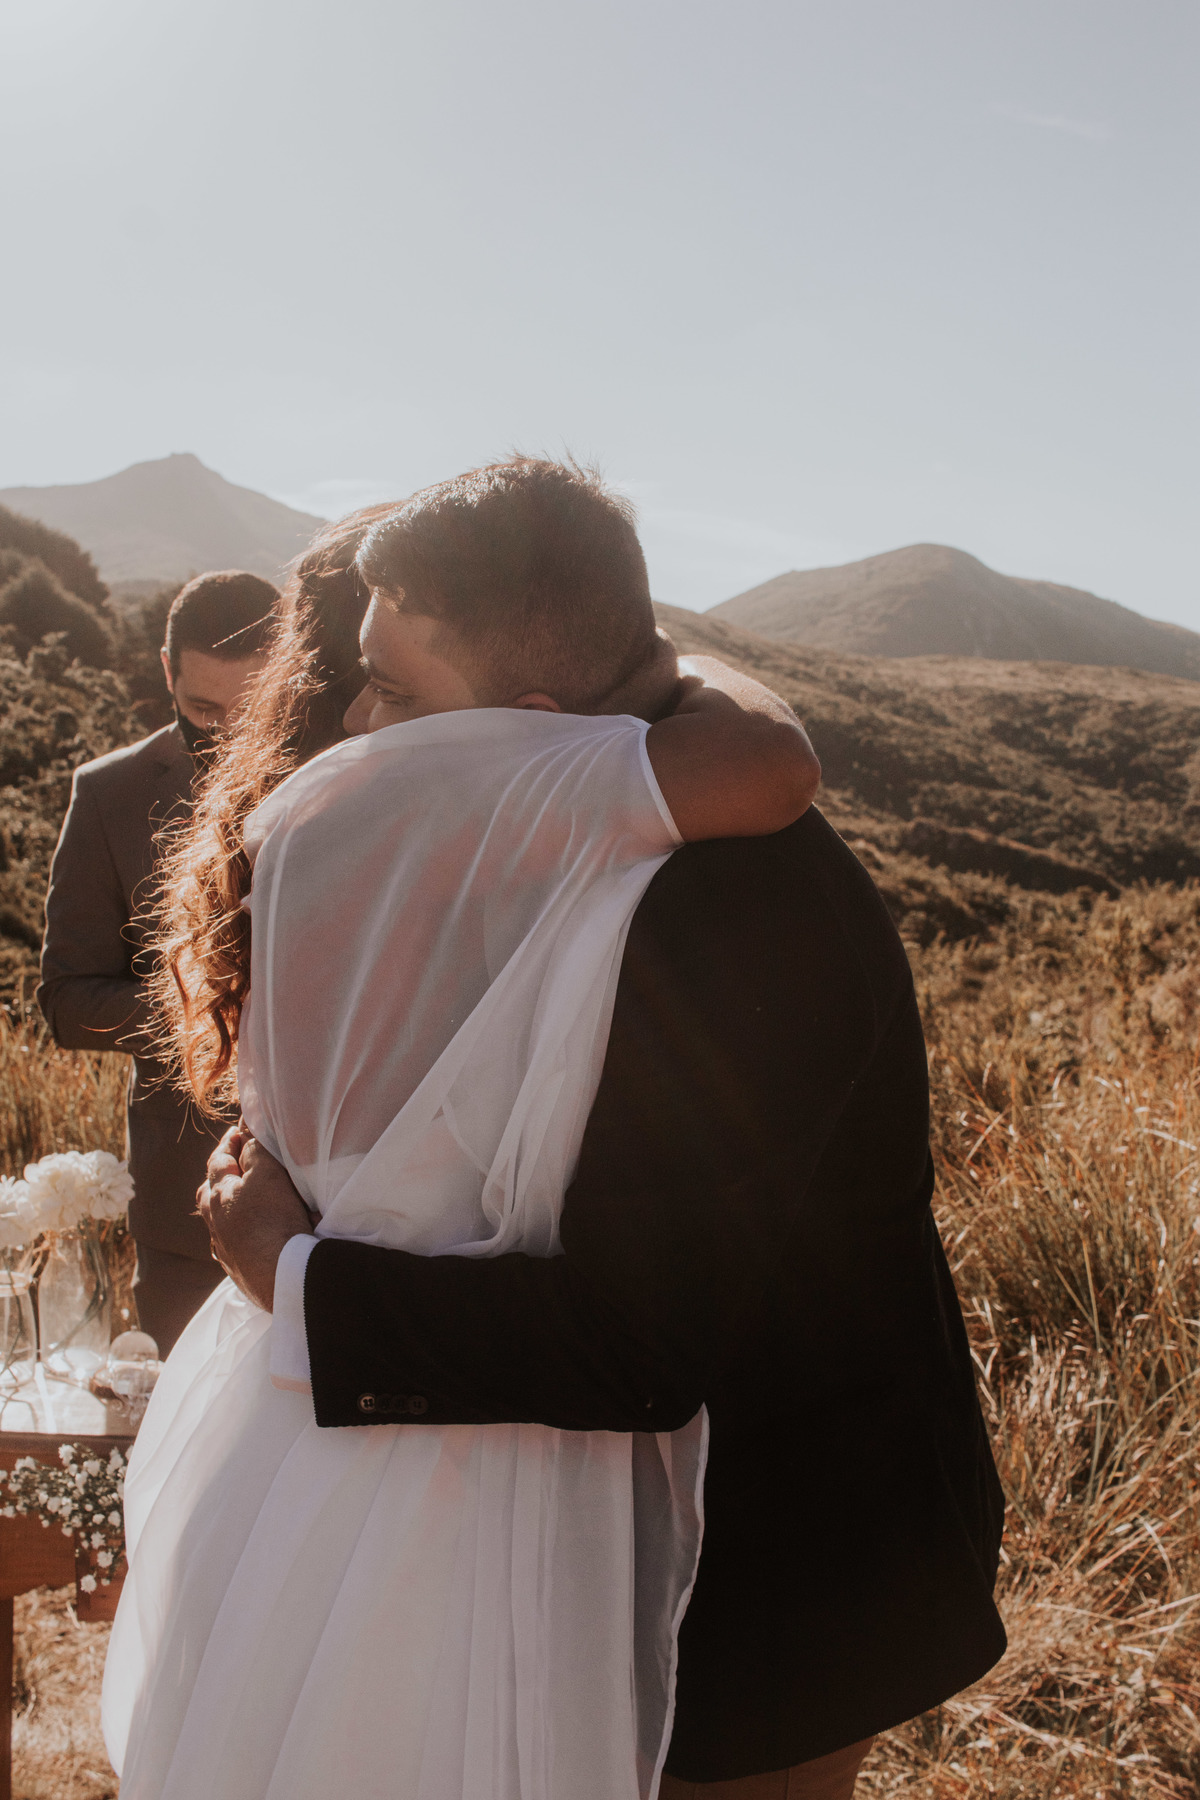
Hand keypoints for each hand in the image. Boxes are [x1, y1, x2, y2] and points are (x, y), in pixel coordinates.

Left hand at [197, 1126, 315, 1311]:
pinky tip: (254, 1235)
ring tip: (244, 1201)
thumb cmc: (274, 1220)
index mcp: (218, 1195)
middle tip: (234, 1166)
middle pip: (210, 1193)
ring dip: (229, 1207)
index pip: (218, 1161)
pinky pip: (235, 1244)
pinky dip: (241, 1233)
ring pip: (219, 1221)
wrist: (282, 1277)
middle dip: (221, 1177)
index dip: (228, 1143)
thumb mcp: (268, 1173)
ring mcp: (225, 1249)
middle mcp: (215, 1223)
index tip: (236, 1132)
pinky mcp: (239, 1270)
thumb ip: (255, 1150)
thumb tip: (245, 1134)